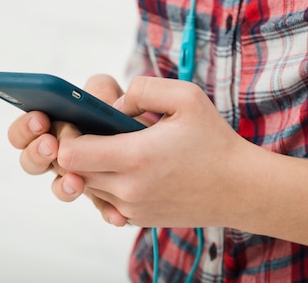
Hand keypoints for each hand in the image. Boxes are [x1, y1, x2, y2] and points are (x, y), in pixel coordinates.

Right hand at [6, 74, 128, 225]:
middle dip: (37, 154)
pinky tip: (117, 214)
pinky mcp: (102, 194)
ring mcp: (77, 176)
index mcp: (50, 126)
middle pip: (31, 161)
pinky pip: (100, 206)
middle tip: (51, 146)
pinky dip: (106, 210)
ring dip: (64, 186)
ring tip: (77, 182)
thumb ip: (98, 90)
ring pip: (61, 187)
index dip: (26, 127)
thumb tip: (97, 104)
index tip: (40, 120)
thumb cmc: (117, 108)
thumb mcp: (109, 92)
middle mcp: (57, 154)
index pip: (23, 130)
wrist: (150, 135)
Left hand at [55, 76, 254, 228]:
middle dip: (77, 149)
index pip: (69, 154)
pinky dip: (109, 184)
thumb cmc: (214, 140)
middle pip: (72, 171)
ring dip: (92, 167)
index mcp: (135, 156)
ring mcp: (132, 209)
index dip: (68, 135)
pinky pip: (106, 201)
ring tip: (118, 147)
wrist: (240, 187)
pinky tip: (132, 167)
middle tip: (97, 130)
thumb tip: (111, 107)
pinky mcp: (138, 220)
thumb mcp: (186, 96)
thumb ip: (142, 88)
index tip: (82, 122)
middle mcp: (128, 189)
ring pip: (88, 187)